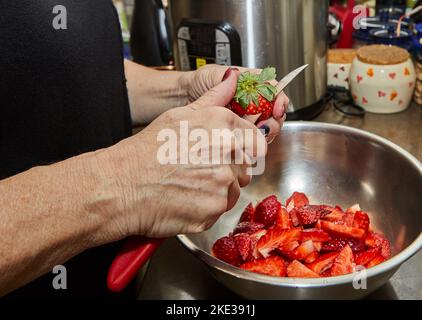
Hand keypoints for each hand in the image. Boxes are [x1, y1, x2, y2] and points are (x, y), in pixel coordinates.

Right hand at [94, 71, 266, 240]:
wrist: (121, 186)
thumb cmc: (145, 151)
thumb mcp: (178, 115)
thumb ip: (213, 98)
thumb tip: (232, 79)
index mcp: (222, 125)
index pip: (256, 141)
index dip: (242, 150)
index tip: (228, 155)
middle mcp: (227, 152)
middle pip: (244, 167)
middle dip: (228, 170)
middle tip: (198, 171)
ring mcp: (223, 183)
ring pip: (234, 190)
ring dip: (218, 191)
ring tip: (189, 186)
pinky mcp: (215, 209)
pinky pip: (220, 210)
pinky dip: (207, 208)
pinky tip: (186, 200)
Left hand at [183, 64, 289, 143]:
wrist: (184, 97)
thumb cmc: (199, 83)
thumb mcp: (212, 75)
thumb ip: (226, 76)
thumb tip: (235, 75)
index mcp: (251, 84)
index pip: (274, 91)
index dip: (280, 100)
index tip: (277, 109)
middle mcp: (252, 100)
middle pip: (275, 112)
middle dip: (275, 121)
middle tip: (266, 126)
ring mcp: (247, 116)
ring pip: (267, 127)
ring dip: (266, 133)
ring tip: (258, 134)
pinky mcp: (239, 130)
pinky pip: (253, 138)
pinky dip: (254, 142)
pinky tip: (249, 142)